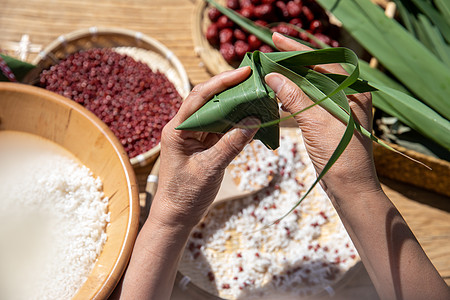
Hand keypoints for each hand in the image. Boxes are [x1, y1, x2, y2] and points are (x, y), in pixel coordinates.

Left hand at [152, 67, 259, 227]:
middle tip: (256, 81)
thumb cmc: (185, 195)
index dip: (221, 82)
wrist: (176, 217)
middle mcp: (184, 128)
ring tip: (259, 97)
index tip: (244, 72)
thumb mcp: (209, 169)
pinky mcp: (204, 146)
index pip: (199, 97)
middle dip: (232, 90)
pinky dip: (237, 125)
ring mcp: (195, 137)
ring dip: (237, 107)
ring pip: (217, 114)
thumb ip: (231, 144)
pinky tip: (253, 119)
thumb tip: (254, 121)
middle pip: (209, 101)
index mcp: (177, 129)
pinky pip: (222, 129)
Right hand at [265, 33, 380, 198]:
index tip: (275, 39)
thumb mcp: (315, 121)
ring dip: (292, 79)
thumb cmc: (339, 154)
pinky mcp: (332, 120)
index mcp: (352, 90)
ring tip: (270, 73)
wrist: (351, 186)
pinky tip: (281, 97)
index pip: (322, 60)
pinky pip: (311, 100)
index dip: (297, 49)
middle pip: (317, 69)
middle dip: (292, 62)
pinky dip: (295, 96)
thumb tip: (272, 76)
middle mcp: (348, 94)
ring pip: (312, 85)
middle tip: (269, 54)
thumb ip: (294, 96)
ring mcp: (340, 107)